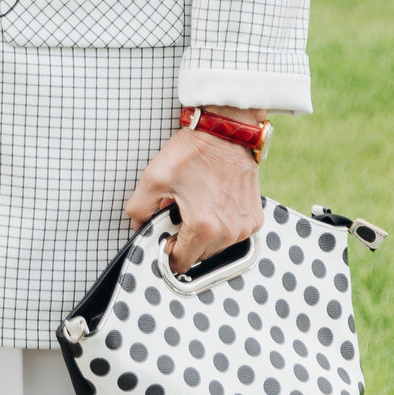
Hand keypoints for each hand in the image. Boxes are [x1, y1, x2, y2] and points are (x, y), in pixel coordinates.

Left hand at [126, 112, 265, 271]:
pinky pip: (232, 234)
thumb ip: (138, 209)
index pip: (182, 261)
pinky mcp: (255, 218)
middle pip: (199, 256)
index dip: (167, 252)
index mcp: (203, 226)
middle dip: (184, 242)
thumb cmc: (192, 153)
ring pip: (216, 247)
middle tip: (174, 216)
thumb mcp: (153, 179)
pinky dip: (219, 226)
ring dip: (202, 235)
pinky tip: (209, 205)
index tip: (162, 237)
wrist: (226, 133)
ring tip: (192, 208)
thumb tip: (138, 226)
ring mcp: (245, 226)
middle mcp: (229, 231)